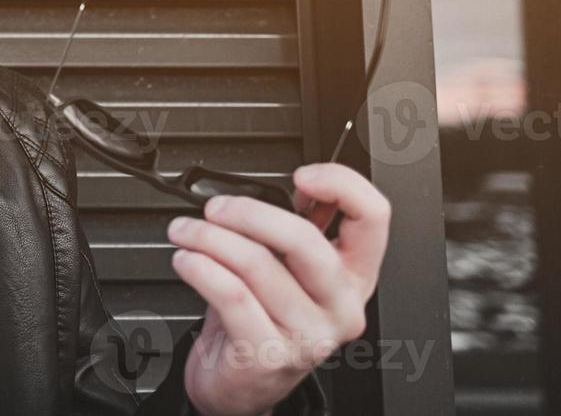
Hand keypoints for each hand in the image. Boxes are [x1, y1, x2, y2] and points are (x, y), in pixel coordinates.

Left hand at [165, 163, 390, 415]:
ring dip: (209, 238)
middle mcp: (340, 307)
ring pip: (257, 265)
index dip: (341, 184)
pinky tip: (187, 260)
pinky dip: (200, 268)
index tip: (302, 175)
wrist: (239, 385)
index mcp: (354, 276)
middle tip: (217, 208)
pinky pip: (230, 295)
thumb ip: (299, 226)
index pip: (373, 217)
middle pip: (305, 241)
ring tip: (187, 232)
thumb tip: (299, 184)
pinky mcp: (269, 354)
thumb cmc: (261, 318)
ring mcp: (308, 335)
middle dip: (251, 213)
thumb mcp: (288, 267)